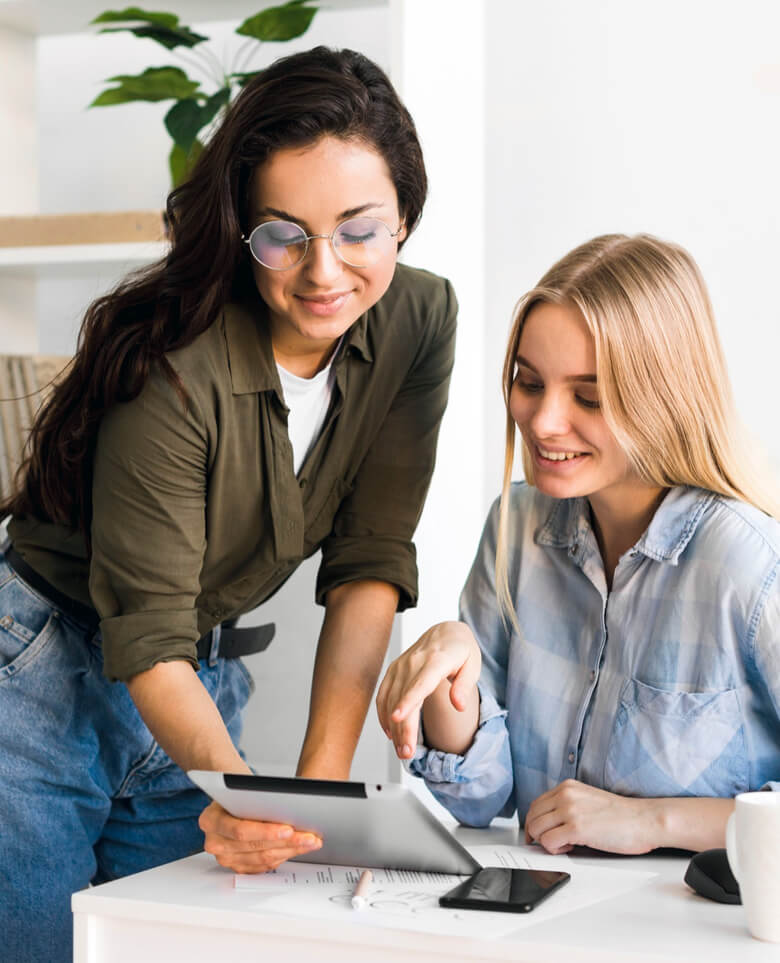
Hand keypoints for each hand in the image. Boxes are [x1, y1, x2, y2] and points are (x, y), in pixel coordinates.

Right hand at [199, 801, 322, 873]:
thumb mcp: (242, 790)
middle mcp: (214, 842)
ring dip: (290, 850)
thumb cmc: (238, 794)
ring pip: (262, 859)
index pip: (241, 830)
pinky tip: (297, 848)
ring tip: (309, 842)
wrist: (230, 801)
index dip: (267, 831)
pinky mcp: (237, 866)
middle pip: (255, 847)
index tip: (289, 828)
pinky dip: (283, 857)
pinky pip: (263, 867)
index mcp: (210, 820)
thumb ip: (257, 799)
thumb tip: (288, 807)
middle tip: (309, 837)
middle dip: (286, 842)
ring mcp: (225, 857)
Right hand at [375, 621, 480, 758]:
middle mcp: (415, 661)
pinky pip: (383, 693)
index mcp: (437, 660)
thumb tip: (459, 705)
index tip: (398, 718)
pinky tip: (390, 731)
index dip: (408, 701)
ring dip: (393, 726)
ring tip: (402, 749)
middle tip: (407, 753)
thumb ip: (465, 685)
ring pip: (390, 698)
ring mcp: (401, 665)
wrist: (446, 631)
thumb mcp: (473, 665)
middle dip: (402, 727)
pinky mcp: (394, 669)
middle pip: (403, 697)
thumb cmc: (461, 649)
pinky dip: (383, 713)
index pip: (420, 683)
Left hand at [524, 779, 657, 854]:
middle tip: (550, 844)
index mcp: (567, 787)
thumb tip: (550, 823)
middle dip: (536, 834)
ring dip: (546, 842)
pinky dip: (555, 850)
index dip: (536, 823)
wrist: (644, 820)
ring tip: (565, 844)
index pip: (536, 804)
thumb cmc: (622, 816)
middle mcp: (566, 795)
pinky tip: (570, 847)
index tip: (539, 834)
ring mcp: (570, 810)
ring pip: (536, 829)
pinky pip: (548, 842)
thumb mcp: (588, 800)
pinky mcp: (576, 828)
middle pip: (532, 817)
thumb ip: (568, 806)